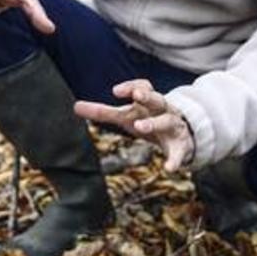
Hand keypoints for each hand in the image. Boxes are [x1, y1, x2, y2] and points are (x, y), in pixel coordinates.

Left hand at [74, 78, 193, 171]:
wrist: (181, 135)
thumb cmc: (147, 121)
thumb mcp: (126, 116)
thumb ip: (103, 111)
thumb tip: (75, 106)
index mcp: (148, 103)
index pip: (143, 87)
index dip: (131, 87)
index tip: (115, 91)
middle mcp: (163, 111)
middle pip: (158, 99)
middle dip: (148, 97)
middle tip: (136, 96)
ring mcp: (174, 127)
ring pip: (168, 121)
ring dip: (154, 122)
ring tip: (139, 127)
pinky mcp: (181, 146)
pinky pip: (180, 152)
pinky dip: (175, 160)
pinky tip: (168, 168)